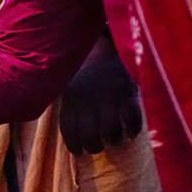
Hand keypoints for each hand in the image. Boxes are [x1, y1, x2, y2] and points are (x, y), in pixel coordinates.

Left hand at [59, 36, 141, 154]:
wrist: (106, 39)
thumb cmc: (84, 65)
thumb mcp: (66, 80)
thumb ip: (65, 102)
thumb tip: (58, 126)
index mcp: (70, 96)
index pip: (70, 131)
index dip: (75, 145)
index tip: (79, 151)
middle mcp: (89, 99)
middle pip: (91, 137)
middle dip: (94, 146)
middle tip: (98, 146)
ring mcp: (109, 96)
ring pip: (111, 132)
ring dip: (113, 140)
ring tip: (114, 139)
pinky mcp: (130, 91)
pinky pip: (133, 120)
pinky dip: (132, 130)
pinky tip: (130, 132)